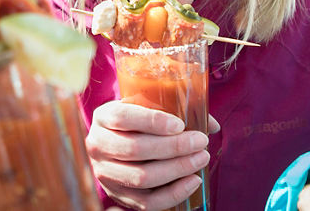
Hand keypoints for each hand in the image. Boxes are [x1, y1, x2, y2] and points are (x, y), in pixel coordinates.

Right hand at [86, 100, 218, 210]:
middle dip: (173, 147)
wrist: (114, 144)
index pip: (123, 118)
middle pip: (135, 149)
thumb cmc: (136, 123)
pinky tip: (193, 181)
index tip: (180, 124)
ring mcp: (106, 173)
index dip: (152, 121)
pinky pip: (147, 202)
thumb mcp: (144, 108)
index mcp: (103, 117)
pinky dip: (174, 193)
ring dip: (177, 169)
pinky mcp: (118, 195)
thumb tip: (211, 124)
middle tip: (200, 141)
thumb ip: (173, 109)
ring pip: (142, 177)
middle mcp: (98, 145)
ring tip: (200, 158)